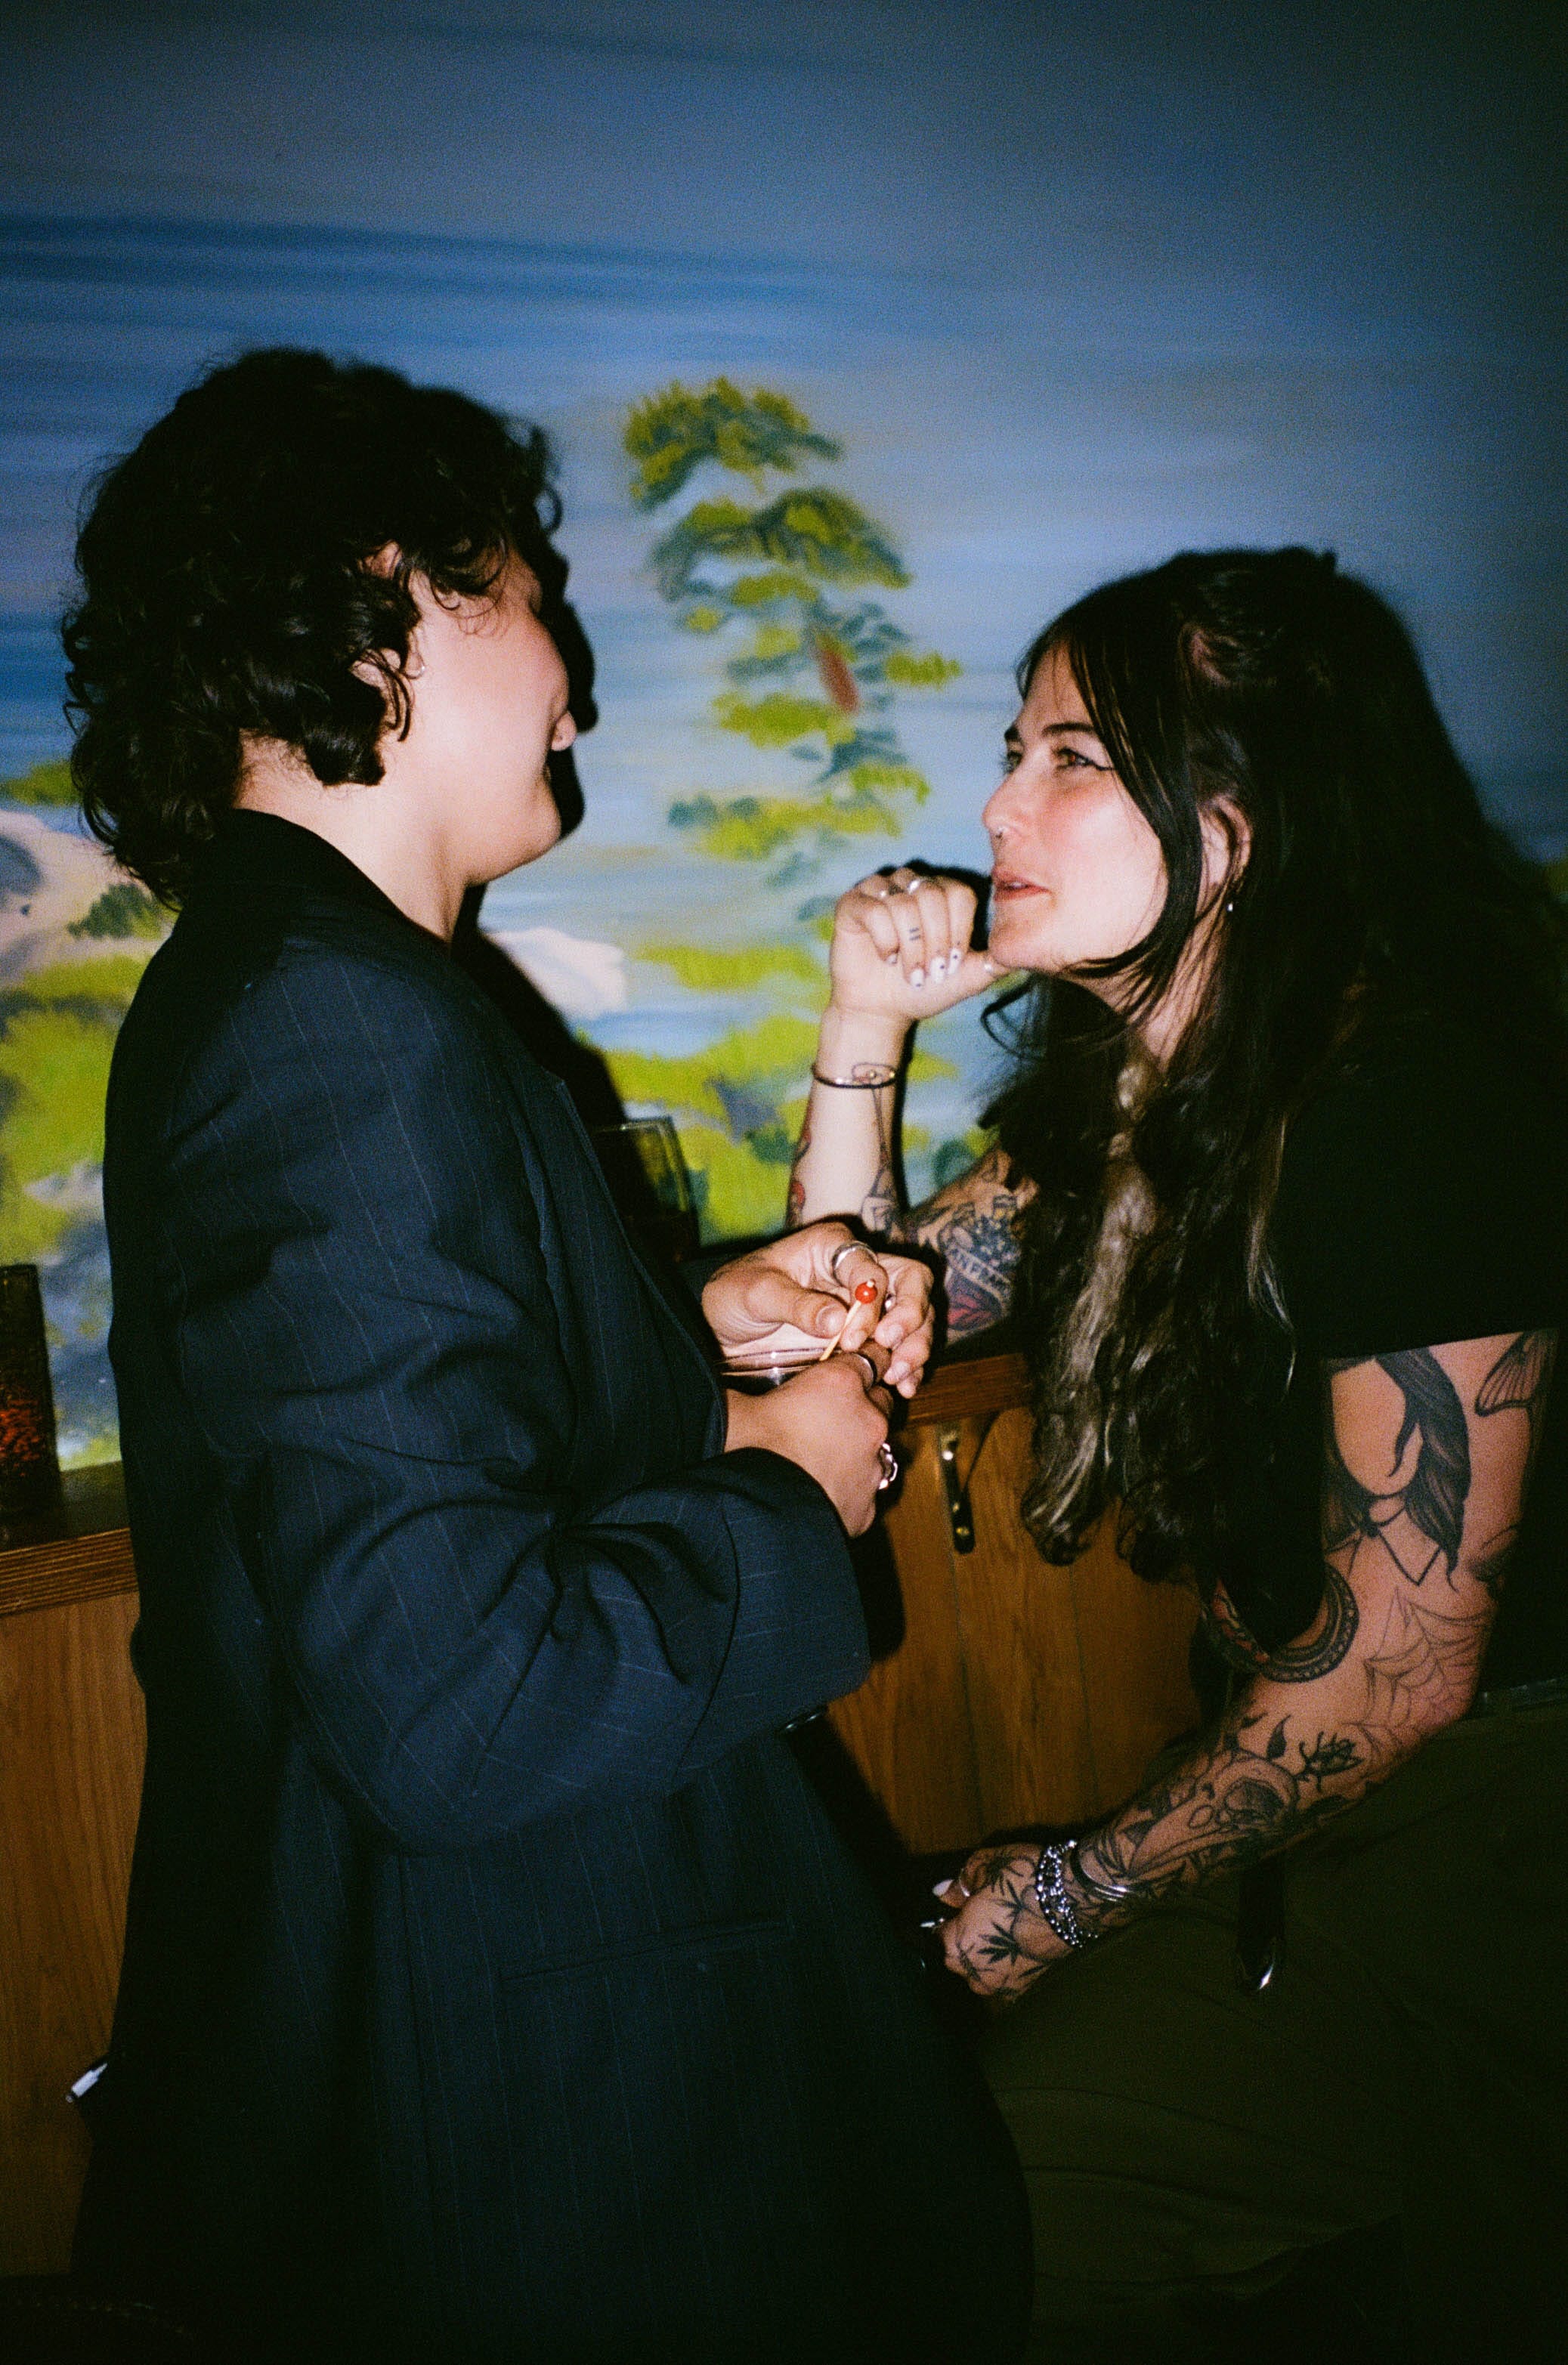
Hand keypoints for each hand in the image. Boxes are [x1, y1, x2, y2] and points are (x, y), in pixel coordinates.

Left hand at [703, 1224, 934, 1393]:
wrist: (728, 1330)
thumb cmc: (737, 1296)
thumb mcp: (755, 1295)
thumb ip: (796, 1305)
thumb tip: (838, 1321)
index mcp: (832, 1247)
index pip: (870, 1265)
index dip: (870, 1302)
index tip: (853, 1338)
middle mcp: (858, 1269)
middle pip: (911, 1282)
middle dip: (910, 1317)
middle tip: (891, 1350)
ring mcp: (869, 1302)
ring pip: (916, 1314)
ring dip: (914, 1346)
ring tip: (897, 1376)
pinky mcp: (870, 1334)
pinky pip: (904, 1344)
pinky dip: (909, 1366)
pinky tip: (903, 1386)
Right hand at [725, 1345, 893, 1535]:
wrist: (757, 1513)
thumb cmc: (743, 1451)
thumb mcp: (736, 1407)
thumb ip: (742, 1389)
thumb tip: (724, 1386)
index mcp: (840, 1384)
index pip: (869, 1357)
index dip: (857, 1363)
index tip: (848, 1368)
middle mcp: (868, 1420)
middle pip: (880, 1402)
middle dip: (861, 1405)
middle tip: (828, 1415)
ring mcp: (872, 1465)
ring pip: (875, 1449)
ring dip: (854, 1450)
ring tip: (818, 1461)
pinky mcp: (868, 1505)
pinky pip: (863, 1491)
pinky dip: (847, 1490)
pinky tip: (818, 1494)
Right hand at [827, 868, 1003, 1026]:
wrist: (882, 1011)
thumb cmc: (924, 989)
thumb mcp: (967, 977)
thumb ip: (994, 961)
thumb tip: (1023, 951)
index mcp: (939, 893)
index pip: (959, 893)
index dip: (958, 930)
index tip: (951, 962)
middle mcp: (910, 884)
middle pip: (932, 895)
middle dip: (935, 941)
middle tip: (930, 970)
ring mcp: (879, 890)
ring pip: (903, 903)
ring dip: (911, 946)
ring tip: (908, 971)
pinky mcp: (852, 903)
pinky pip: (874, 910)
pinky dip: (885, 940)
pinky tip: (886, 958)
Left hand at [933, 1843, 1070, 1999]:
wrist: (1074, 1901)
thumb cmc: (1025, 1880)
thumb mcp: (984, 1866)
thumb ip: (958, 1884)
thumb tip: (942, 1892)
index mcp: (957, 1944)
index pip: (939, 1933)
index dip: (952, 1917)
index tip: (966, 1905)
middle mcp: (975, 1973)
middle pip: (959, 1956)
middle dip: (968, 1937)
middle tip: (987, 1913)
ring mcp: (1002, 1986)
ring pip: (983, 1971)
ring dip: (988, 1954)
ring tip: (1007, 1928)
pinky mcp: (1026, 1989)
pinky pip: (1006, 1978)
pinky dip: (1009, 1964)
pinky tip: (1022, 1943)